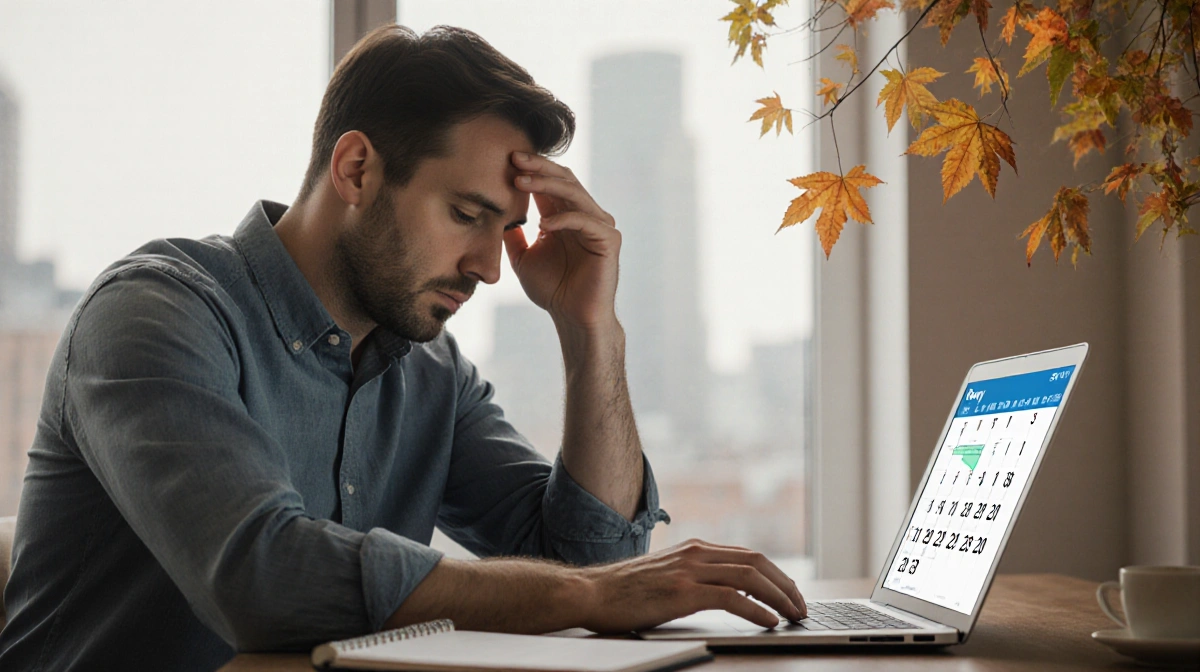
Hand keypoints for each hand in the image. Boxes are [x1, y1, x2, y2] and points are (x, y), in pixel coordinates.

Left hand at [505, 152, 619, 330]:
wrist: (572, 318)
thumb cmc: (552, 290)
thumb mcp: (522, 258)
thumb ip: (513, 235)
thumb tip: (497, 215)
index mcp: (565, 215)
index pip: (550, 182)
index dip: (531, 168)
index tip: (505, 159)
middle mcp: (585, 215)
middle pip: (564, 179)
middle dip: (538, 167)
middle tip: (514, 158)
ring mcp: (600, 225)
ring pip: (574, 193)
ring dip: (546, 184)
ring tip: (521, 181)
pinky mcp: (609, 240)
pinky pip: (585, 220)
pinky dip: (563, 219)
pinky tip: (543, 224)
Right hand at [577, 538, 807, 632]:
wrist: (591, 591)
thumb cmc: (625, 590)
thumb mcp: (666, 575)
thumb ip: (695, 576)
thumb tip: (727, 592)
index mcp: (696, 548)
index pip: (749, 556)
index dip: (777, 575)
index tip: (791, 595)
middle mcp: (697, 553)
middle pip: (757, 562)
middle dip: (786, 585)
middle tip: (802, 607)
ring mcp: (690, 570)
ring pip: (750, 577)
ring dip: (779, 597)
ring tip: (793, 616)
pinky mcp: (682, 592)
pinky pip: (731, 598)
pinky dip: (756, 610)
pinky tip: (769, 622)